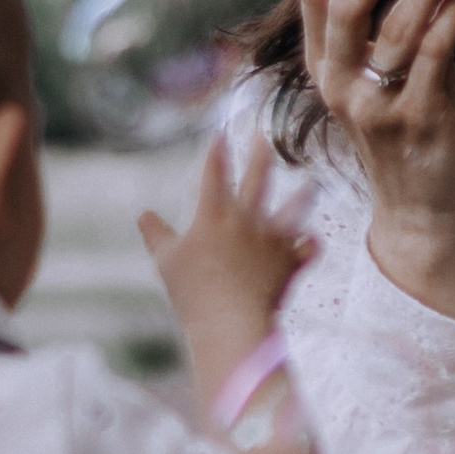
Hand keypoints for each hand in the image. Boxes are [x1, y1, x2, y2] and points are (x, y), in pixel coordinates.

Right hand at [139, 137, 316, 385]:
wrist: (230, 322)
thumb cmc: (192, 294)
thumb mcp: (166, 262)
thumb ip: (155, 235)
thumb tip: (142, 216)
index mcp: (213, 216)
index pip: (214, 173)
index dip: (217, 149)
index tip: (221, 131)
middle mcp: (246, 222)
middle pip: (257, 179)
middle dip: (260, 153)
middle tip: (263, 135)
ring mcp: (272, 242)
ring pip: (293, 209)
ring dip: (303, 195)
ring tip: (311, 184)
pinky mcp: (289, 264)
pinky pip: (307, 250)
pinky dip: (310, 245)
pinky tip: (312, 240)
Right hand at [296, 0, 454, 229]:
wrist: (419, 211)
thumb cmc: (405, 132)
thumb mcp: (379, 77)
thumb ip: (386, 26)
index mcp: (323, 67)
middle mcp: (339, 85)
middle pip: (344, 2)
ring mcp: (376, 106)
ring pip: (396, 25)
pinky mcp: (418, 120)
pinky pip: (434, 53)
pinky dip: (452, 12)